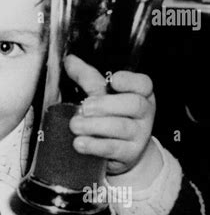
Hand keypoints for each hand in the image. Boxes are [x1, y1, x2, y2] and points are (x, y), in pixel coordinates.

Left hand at [64, 54, 161, 185]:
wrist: (122, 152)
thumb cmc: (112, 117)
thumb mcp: (104, 95)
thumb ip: (88, 78)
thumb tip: (69, 60)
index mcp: (141, 93)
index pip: (143, 84)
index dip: (130, 81)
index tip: (113, 80)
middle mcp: (144, 113)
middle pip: (133, 105)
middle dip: (106, 105)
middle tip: (85, 107)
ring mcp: (140, 135)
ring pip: (121, 127)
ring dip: (95, 126)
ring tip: (75, 125)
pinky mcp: (130, 154)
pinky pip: (113, 148)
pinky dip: (94, 145)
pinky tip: (79, 142)